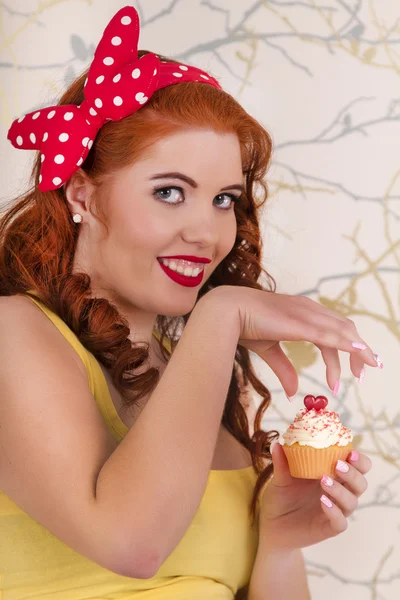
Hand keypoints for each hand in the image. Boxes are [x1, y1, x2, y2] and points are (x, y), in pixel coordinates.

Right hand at [206, 286, 377, 396]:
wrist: (226, 311)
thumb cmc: (243, 325)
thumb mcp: (269, 350)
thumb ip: (284, 369)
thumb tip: (292, 392)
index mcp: (302, 311)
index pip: (334, 327)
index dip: (347, 346)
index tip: (354, 369)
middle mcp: (308, 309)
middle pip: (345, 328)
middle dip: (358, 352)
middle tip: (363, 374)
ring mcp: (305, 313)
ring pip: (342, 331)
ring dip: (356, 352)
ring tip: (361, 374)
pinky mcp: (299, 322)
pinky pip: (329, 334)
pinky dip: (346, 343)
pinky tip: (358, 353)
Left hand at [258, 442, 371, 549]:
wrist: (270, 525)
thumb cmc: (280, 497)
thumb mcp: (280, 478)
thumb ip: (281, 462)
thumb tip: (277, 444)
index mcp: (332, 475)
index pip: (357, 467)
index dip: (359, 460)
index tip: (350, 452)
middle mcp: (338, 493)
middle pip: (360, 483)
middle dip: (354, 474)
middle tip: (338, 465)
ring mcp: (334, 511)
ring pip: (352, 502)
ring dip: (341, 490)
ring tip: (324, 481)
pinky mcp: (328, 528)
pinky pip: (340, 523)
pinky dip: (335, 512)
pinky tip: (323, 501)